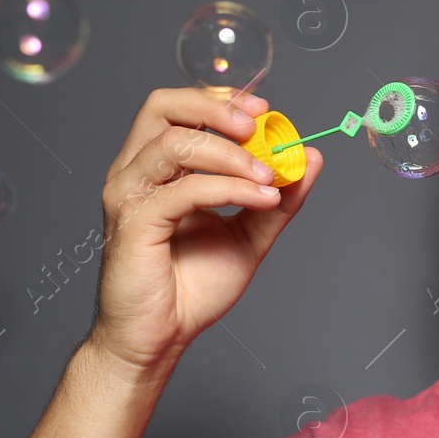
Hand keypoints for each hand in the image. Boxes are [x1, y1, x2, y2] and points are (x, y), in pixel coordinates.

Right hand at [87, 88, 323, 376]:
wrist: (162, 337)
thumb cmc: (190, 288)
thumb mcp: (249, 235)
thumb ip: (278, 199)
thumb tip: (309, 159)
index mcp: (157, 167)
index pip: (179, 108)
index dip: (222, 100)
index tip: (265, 111)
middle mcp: (136, 172)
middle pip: (162, 107)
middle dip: (216, 108)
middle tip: (259, 125)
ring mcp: (129, 195)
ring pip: (174, 143)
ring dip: (231, 154)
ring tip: (268, 178)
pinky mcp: (133, 222)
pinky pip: (183, 189)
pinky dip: (228, 188)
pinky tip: (260, 199)